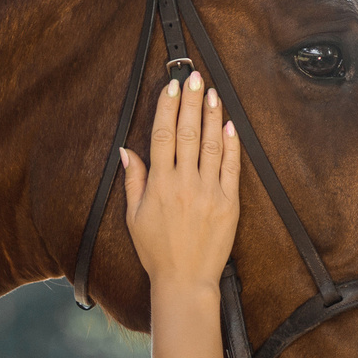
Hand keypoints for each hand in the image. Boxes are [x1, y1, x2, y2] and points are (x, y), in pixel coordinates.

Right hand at [121, 73, 240, 291]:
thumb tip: (126, 151)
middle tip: (195, 77)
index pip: (163, 135)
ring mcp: (209, 192)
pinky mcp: (229, 203)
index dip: (168, 108)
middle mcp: (184, 183)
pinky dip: (230, 144)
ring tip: (212, 93)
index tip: (172, 87)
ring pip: (211, 144)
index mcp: (159, 185)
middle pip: (188, 132)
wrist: (185, 280)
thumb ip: (134, 180)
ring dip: (212, 115)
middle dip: (191, 102)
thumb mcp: (134, 217)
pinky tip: (229, 125)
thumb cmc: (157, 251)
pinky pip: (231, 167)